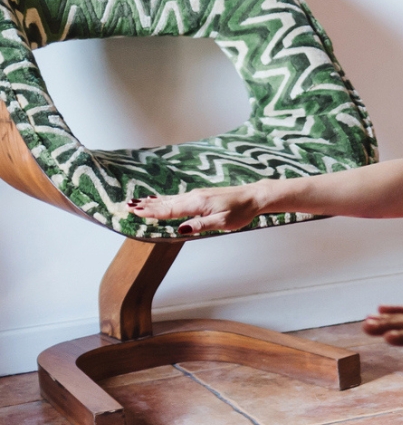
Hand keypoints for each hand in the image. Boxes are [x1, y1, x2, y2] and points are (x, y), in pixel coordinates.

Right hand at [129, 184, 265, 234]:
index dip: (151, 212)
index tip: (134, 211)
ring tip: (135, 202)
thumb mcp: (223, 222)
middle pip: (165, 203)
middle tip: (126, 206)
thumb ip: (201, 225)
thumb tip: (182, 229)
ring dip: (151, 201)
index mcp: (197, 204)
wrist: (253, 197)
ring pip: (169, 199)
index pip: (169, 210)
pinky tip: (157, 199)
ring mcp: (196, 195)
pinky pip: (176, 198)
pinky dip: (163, 199)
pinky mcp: (199, 196)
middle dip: (145, 205)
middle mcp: (193, 197)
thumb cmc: (240, 211)